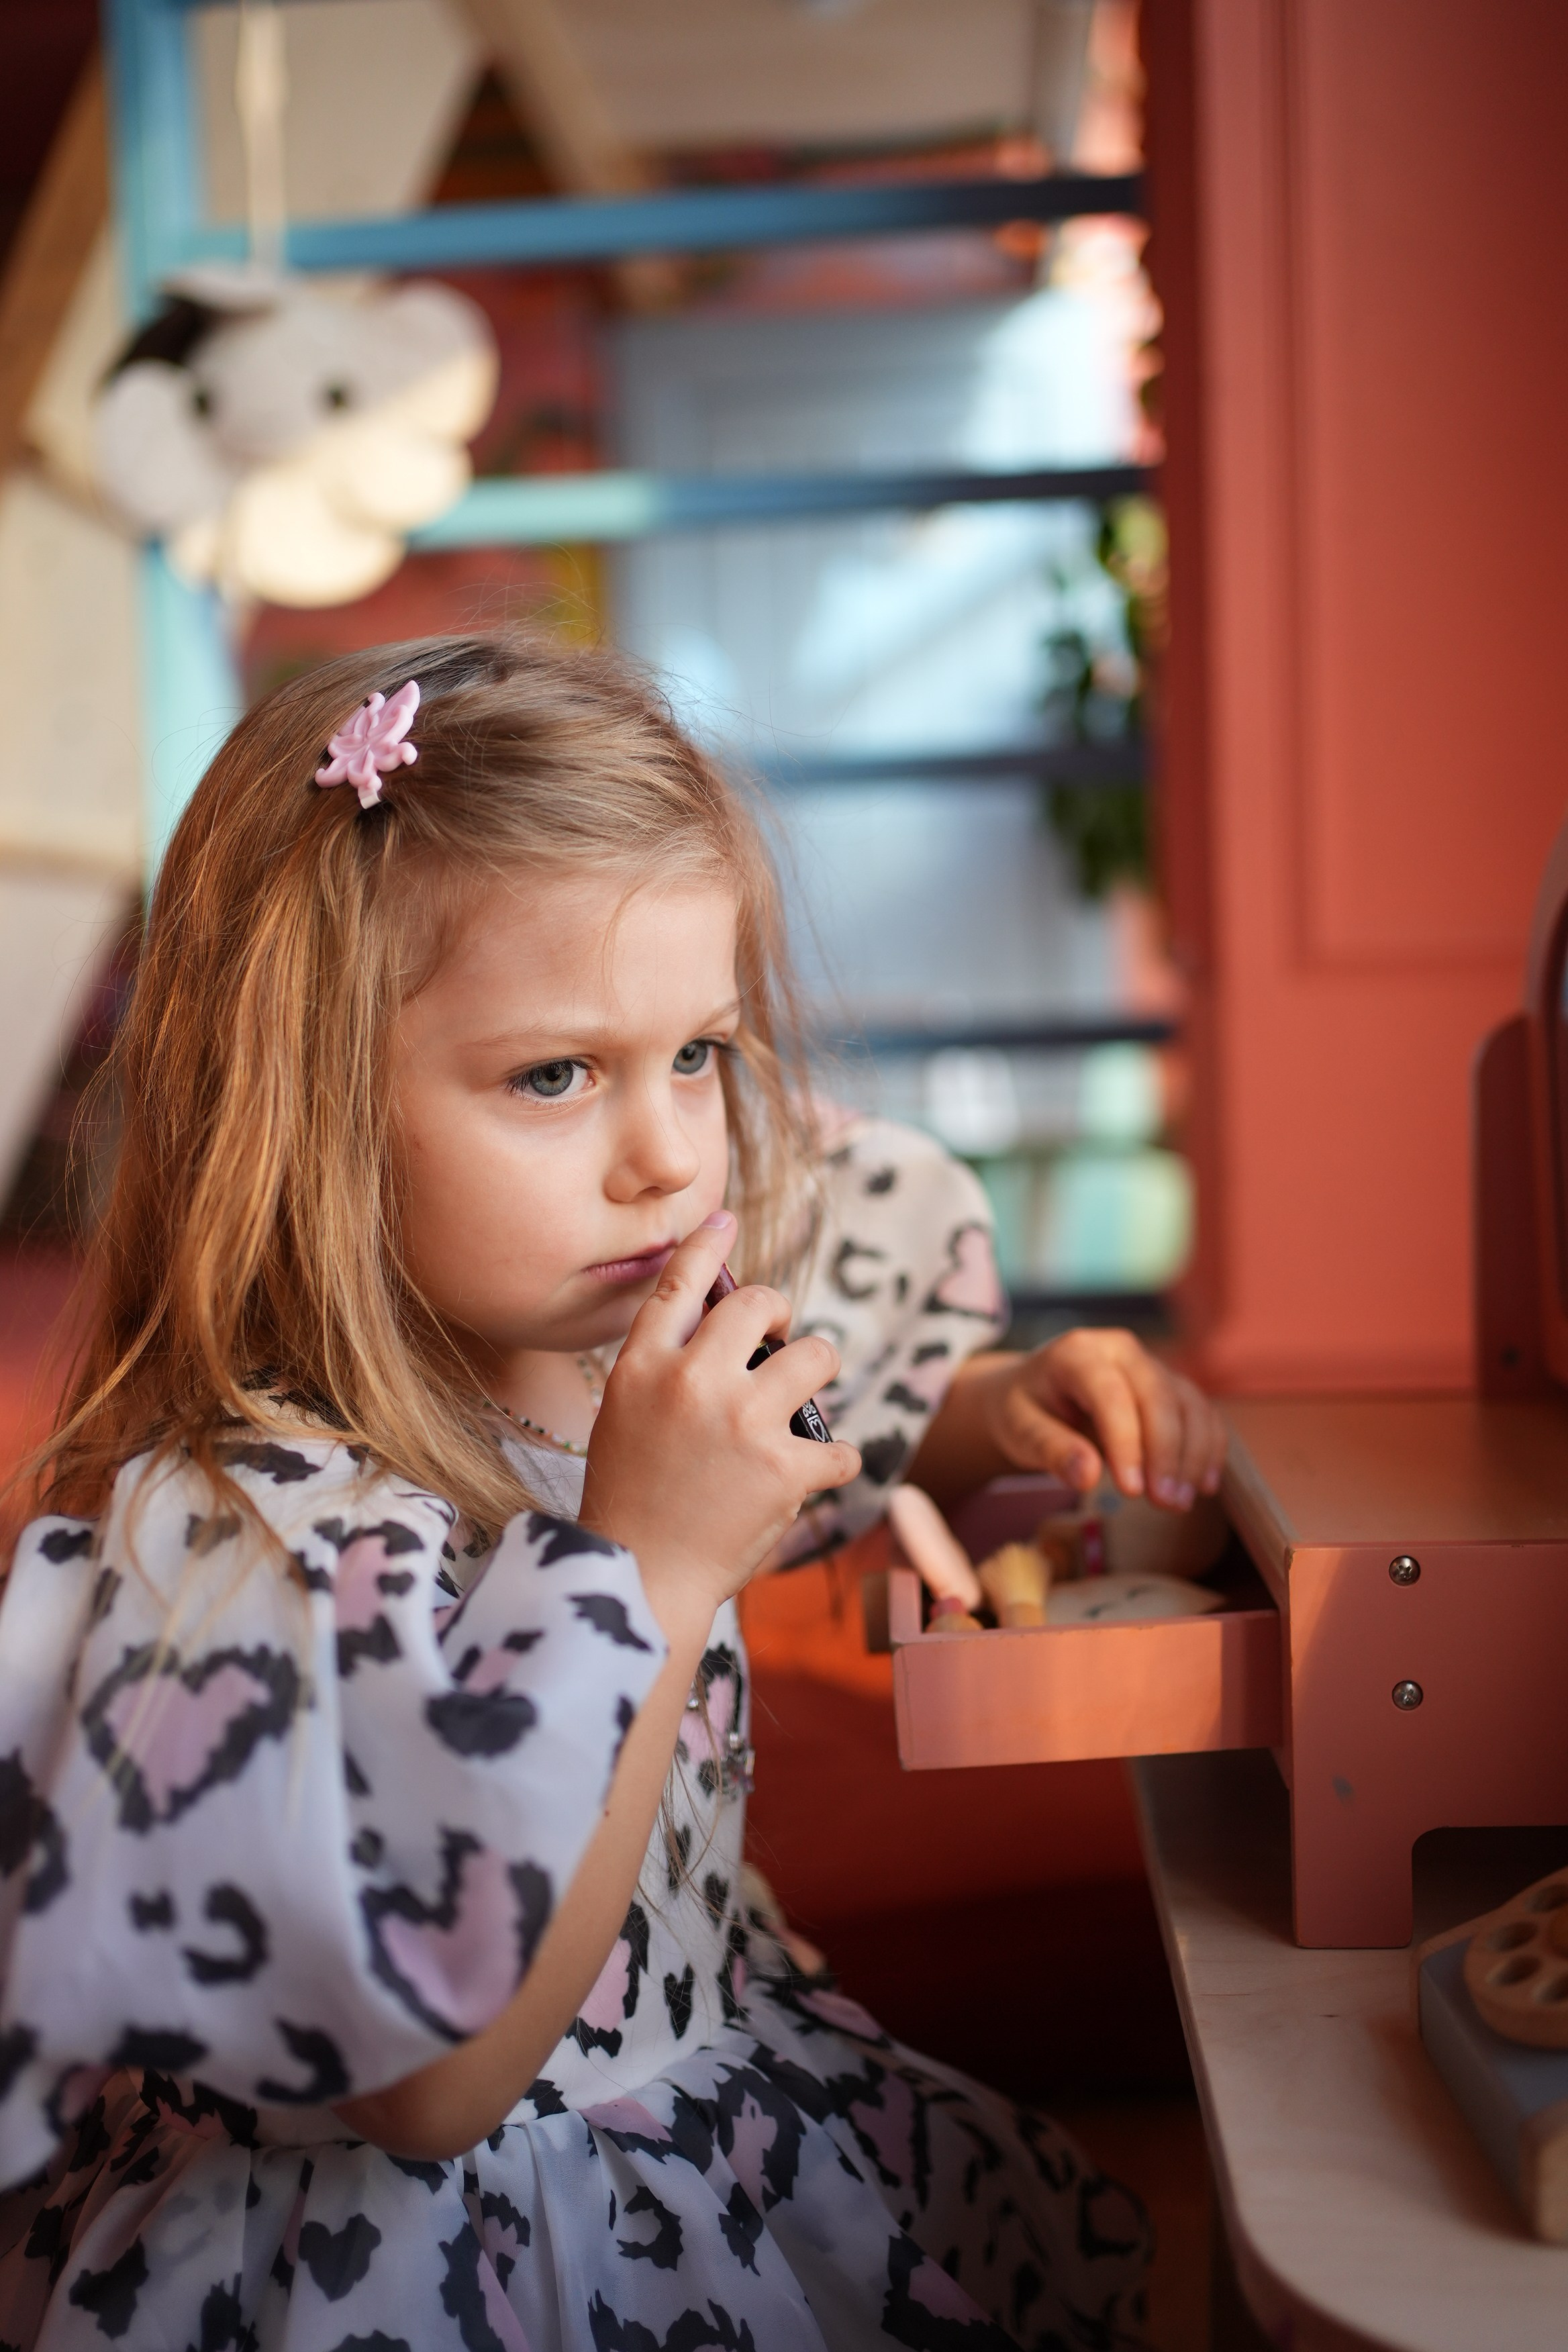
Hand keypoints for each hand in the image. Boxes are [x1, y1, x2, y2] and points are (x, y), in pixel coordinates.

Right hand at [579, 1211, 859, 1633]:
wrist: (641, 1577)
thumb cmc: (632, 1498)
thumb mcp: (624, 1416)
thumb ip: (665, 1365)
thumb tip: (726, 1322)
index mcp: (642, 1368)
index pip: (680, 1284)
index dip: (709, 1245)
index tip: (727, 1220)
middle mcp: (692, 1381)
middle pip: (759, 1303)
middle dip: (781, 1314)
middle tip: (783, 1341)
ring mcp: (743, 1421)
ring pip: (817, 1355)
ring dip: (818, 1374)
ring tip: (803, 1404)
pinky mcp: (785, 1467)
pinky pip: (841, 1445)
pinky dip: (835, 1461)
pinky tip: (815, 1474)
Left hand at [974, 1329, 1225, 1507]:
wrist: (1033, 1394)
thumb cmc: (1023, 1412)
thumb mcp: (1019, 1431)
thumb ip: (1050, 1450)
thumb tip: (1086, 1476)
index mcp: (1078, 1352)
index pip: (1110, 1394)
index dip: (1126, 1443)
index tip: (1130, 1491)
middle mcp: (1121, 1351)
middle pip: (1158, 1397)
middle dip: (1167, 1454)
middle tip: (1165, 1504)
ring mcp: (1151, 1366)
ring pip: (1189, 1404)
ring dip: (1193, 1455)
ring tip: (1180, 1503)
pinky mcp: (1171, 1387)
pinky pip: (1202, 1412)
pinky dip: (1209, 1448)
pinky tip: (1203, 1485)